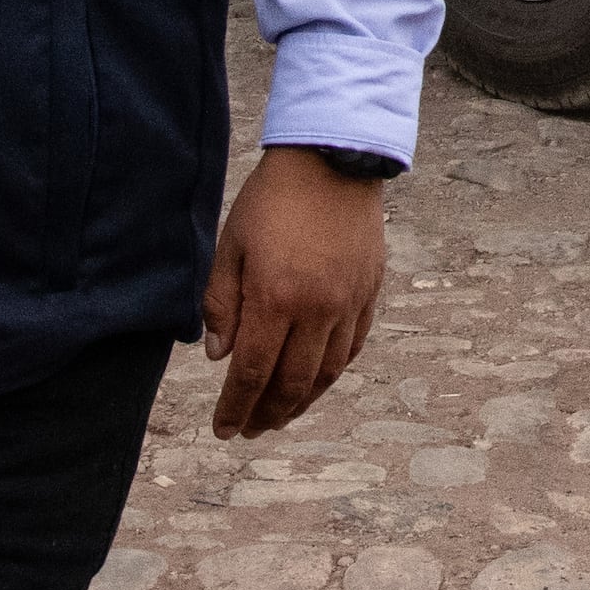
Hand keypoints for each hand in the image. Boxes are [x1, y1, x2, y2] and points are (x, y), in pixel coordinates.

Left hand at [201, 147, 387, 438]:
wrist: (333, 159)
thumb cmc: (273, 199)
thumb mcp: (231, 245)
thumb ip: (221, 303)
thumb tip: (219, 357)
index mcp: (275, 299)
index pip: (252, 373)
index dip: (236, 408)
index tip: (224, 429)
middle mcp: (316, 310)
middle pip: (292, 384)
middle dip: (267, 415)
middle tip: (249, 430)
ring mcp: (348, 304)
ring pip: (326, 374)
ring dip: (301, 402)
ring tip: (280, 416)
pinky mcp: (369, 293)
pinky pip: (352, 348)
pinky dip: (332, 373)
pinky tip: (316, 381)